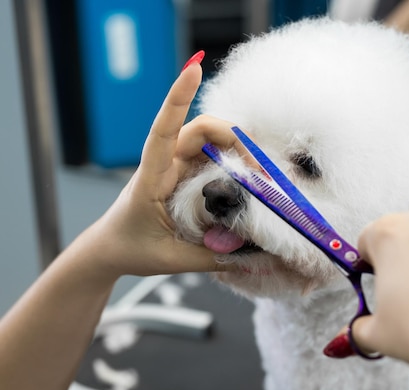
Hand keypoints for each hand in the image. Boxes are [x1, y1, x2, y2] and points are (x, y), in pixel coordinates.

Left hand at [78, 54, 236, 278]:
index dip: (177, 100)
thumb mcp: (172, 260)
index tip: (193, 71)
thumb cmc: (132, 250)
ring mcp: (176, 168)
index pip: (162, 132)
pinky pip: (214, 160)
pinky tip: (250, 182)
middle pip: (200, 130)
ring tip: (260, 180)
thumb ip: (212, 257)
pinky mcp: (186, 175)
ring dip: (238, 151)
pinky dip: (235, 164)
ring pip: (211, 142)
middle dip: (233, 137)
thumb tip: (254, 256)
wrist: (111, 250)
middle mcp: (164, 165)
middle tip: (258, 171)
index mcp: (150, 180)